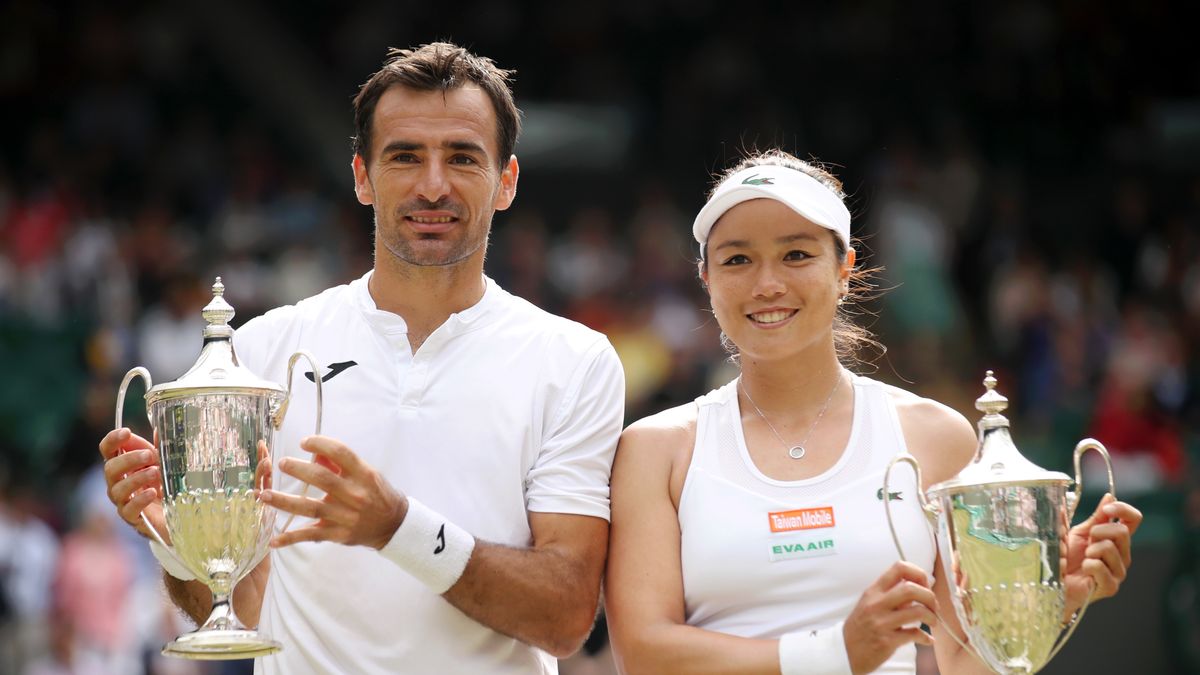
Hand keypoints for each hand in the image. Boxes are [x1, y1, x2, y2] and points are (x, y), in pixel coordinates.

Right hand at [98, 428, 166, 541]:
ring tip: (156, 472)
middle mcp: (117, 482)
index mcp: (122, 465)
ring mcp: (123, 501)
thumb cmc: (165, 482)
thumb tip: (161, 428)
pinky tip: (153, 492)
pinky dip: (140, 499)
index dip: (112, 440)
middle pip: (110, 468)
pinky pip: (129, 509)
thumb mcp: (165, 461)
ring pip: (118, 489)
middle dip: (129, 460)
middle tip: (149, 455)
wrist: (176, 512)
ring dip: (137, 478)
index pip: (107, 450)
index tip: (126, 432)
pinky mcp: (133, 518)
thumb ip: (161, 446)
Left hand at [262, 435, 406, 549]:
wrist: (394, 525)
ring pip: (309, 507)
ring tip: (264, 495)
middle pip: (321, 479)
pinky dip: (291, 538)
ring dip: (284, 501)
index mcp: (363, 475)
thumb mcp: (367, 473)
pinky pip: (311, 535)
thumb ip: (342, 464)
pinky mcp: (338, 534)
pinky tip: (274, 540)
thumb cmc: (379, 494)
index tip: (305, 442)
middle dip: (298, 469)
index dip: (320, 444)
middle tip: (282, 463)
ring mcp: (345, 516)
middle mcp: (354, 495)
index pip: (340, 453)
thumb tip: (315, 455)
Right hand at [843, 561, 937, 673]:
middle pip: (911, 589)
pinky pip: (914, 634)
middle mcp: (877, 604)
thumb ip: (891, 595)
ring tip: (932, 621)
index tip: (925, 585)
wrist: (845, 650)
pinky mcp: (887, 641)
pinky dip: (925, 637)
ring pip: (917, 611)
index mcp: (874, 591)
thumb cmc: (860, 626)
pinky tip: (926, 640)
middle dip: (930, 596)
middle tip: (933, 606)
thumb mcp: (869, 604)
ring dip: (931, 617)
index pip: (899, 568)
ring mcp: (882, 622)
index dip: (919, 574)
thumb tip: (921, 588)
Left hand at [1063, 493, 1142, 614]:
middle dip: (1098, 531)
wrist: (1053, 583)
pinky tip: (1083, 570)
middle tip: (1086, 541)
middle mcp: (1122, 556)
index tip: (1106, 509)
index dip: (1123, 509)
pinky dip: (1086, 564)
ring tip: (1082, 558)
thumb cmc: (1065, 558)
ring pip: (1110, 548)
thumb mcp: (1079, 533)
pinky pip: (1099, 566)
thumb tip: (1109, 496)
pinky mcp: (1110, 587)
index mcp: (1116, 540)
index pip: (1133, 520)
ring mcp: (1118, 573)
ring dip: (1090, 549)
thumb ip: (1095, 517)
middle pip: (1122, 532)